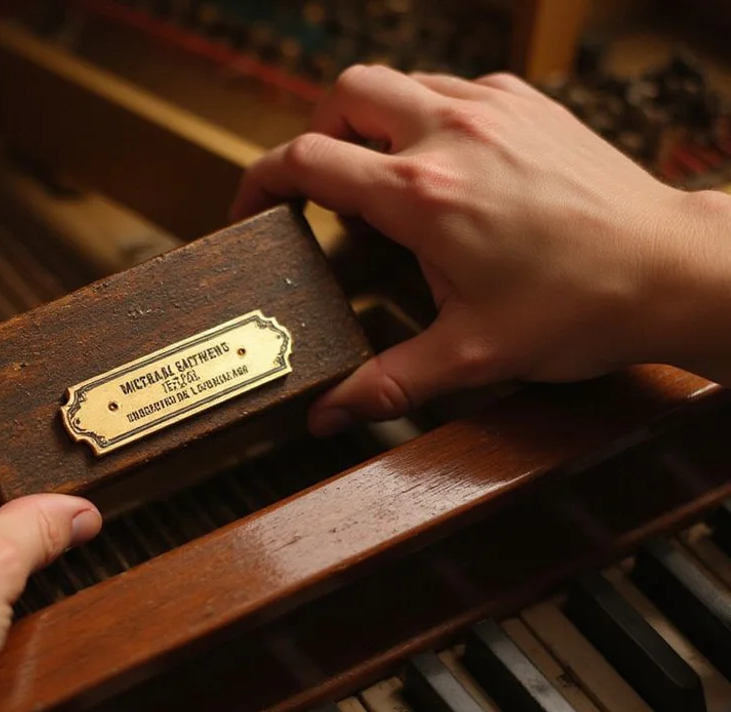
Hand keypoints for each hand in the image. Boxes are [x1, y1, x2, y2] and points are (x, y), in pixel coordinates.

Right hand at [231, 65, 730, 433]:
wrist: (672, 269)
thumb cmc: (581, 306)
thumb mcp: (473, 354)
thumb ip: (388, 382)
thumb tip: (329, 415)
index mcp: (421, 194)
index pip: (307, 160)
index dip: (262, 182)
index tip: (253, 208)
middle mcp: (451, 134)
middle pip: (344, 93)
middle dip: (317, 133)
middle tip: (321, 185)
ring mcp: (494, 108)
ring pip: (399, 82)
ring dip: (373, 121)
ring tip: (382, 178)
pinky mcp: (529, 104)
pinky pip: (453, 87)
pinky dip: (428, 115)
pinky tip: (444, 165)